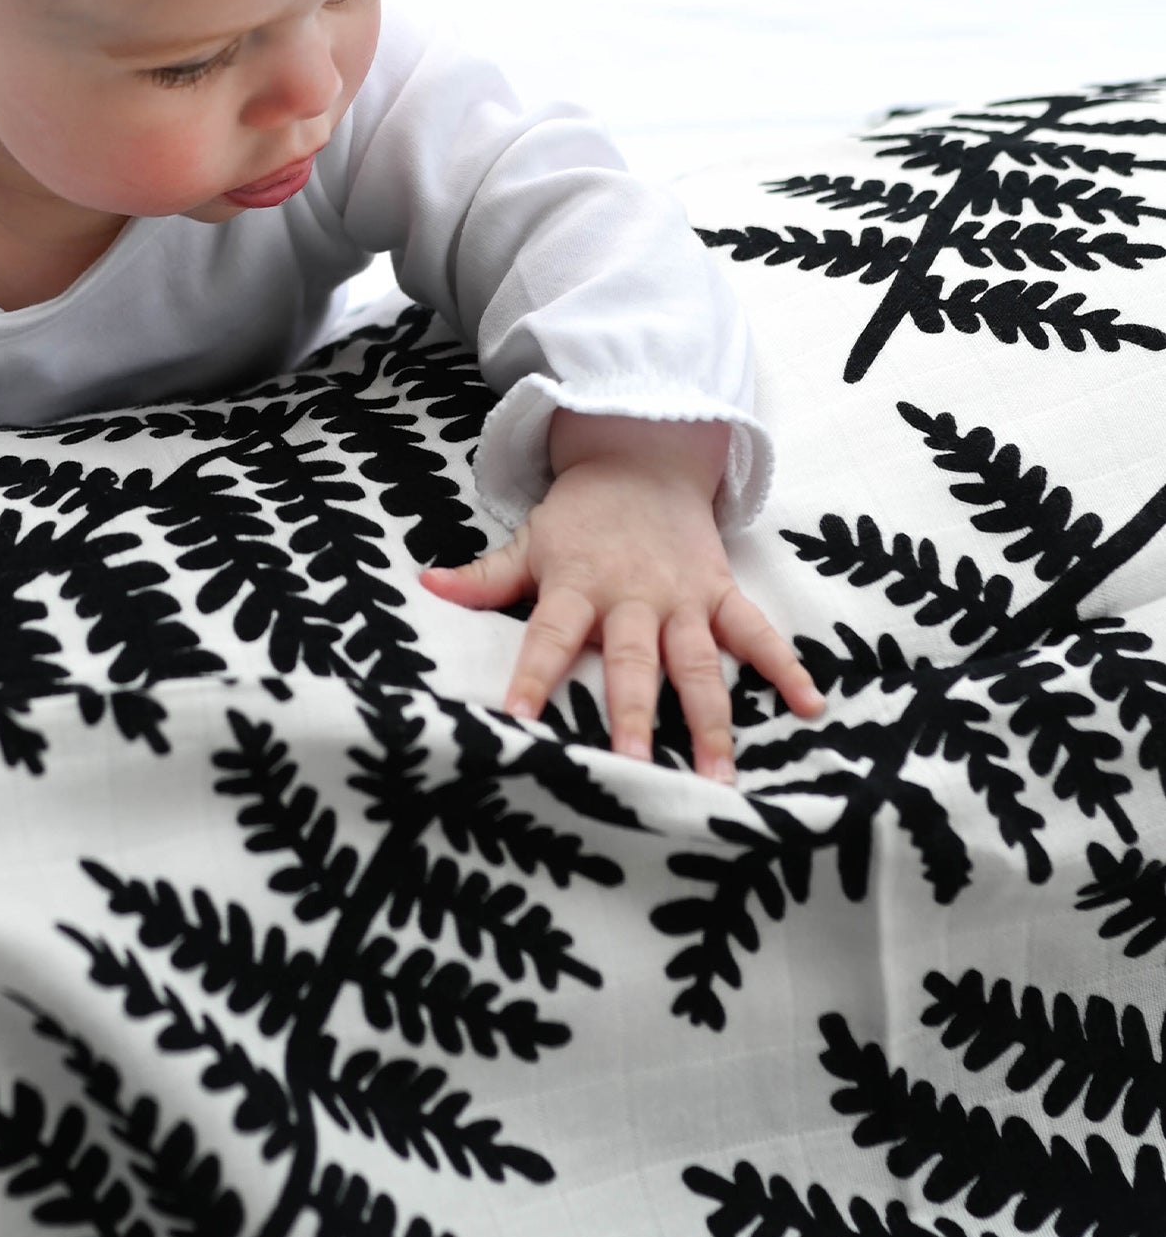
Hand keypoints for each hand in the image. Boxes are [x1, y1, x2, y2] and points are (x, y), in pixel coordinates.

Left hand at [420, 414, 821, 782]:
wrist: (642, 459)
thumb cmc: (580, 516)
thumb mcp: (529, 540)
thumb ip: (484, 576)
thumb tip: (425, 585)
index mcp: (578, 585)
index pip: (548, 637)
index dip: (532, 677)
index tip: (517, 723)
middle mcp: (633, 597)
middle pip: (633, 661)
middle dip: (635, 714)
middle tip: (635, 768)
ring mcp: (682, 598)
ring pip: (699, 664)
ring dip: (710, 720)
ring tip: (719, 777)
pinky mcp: (720, 593)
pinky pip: (757, 633)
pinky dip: (786, 666)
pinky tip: (811, 706)